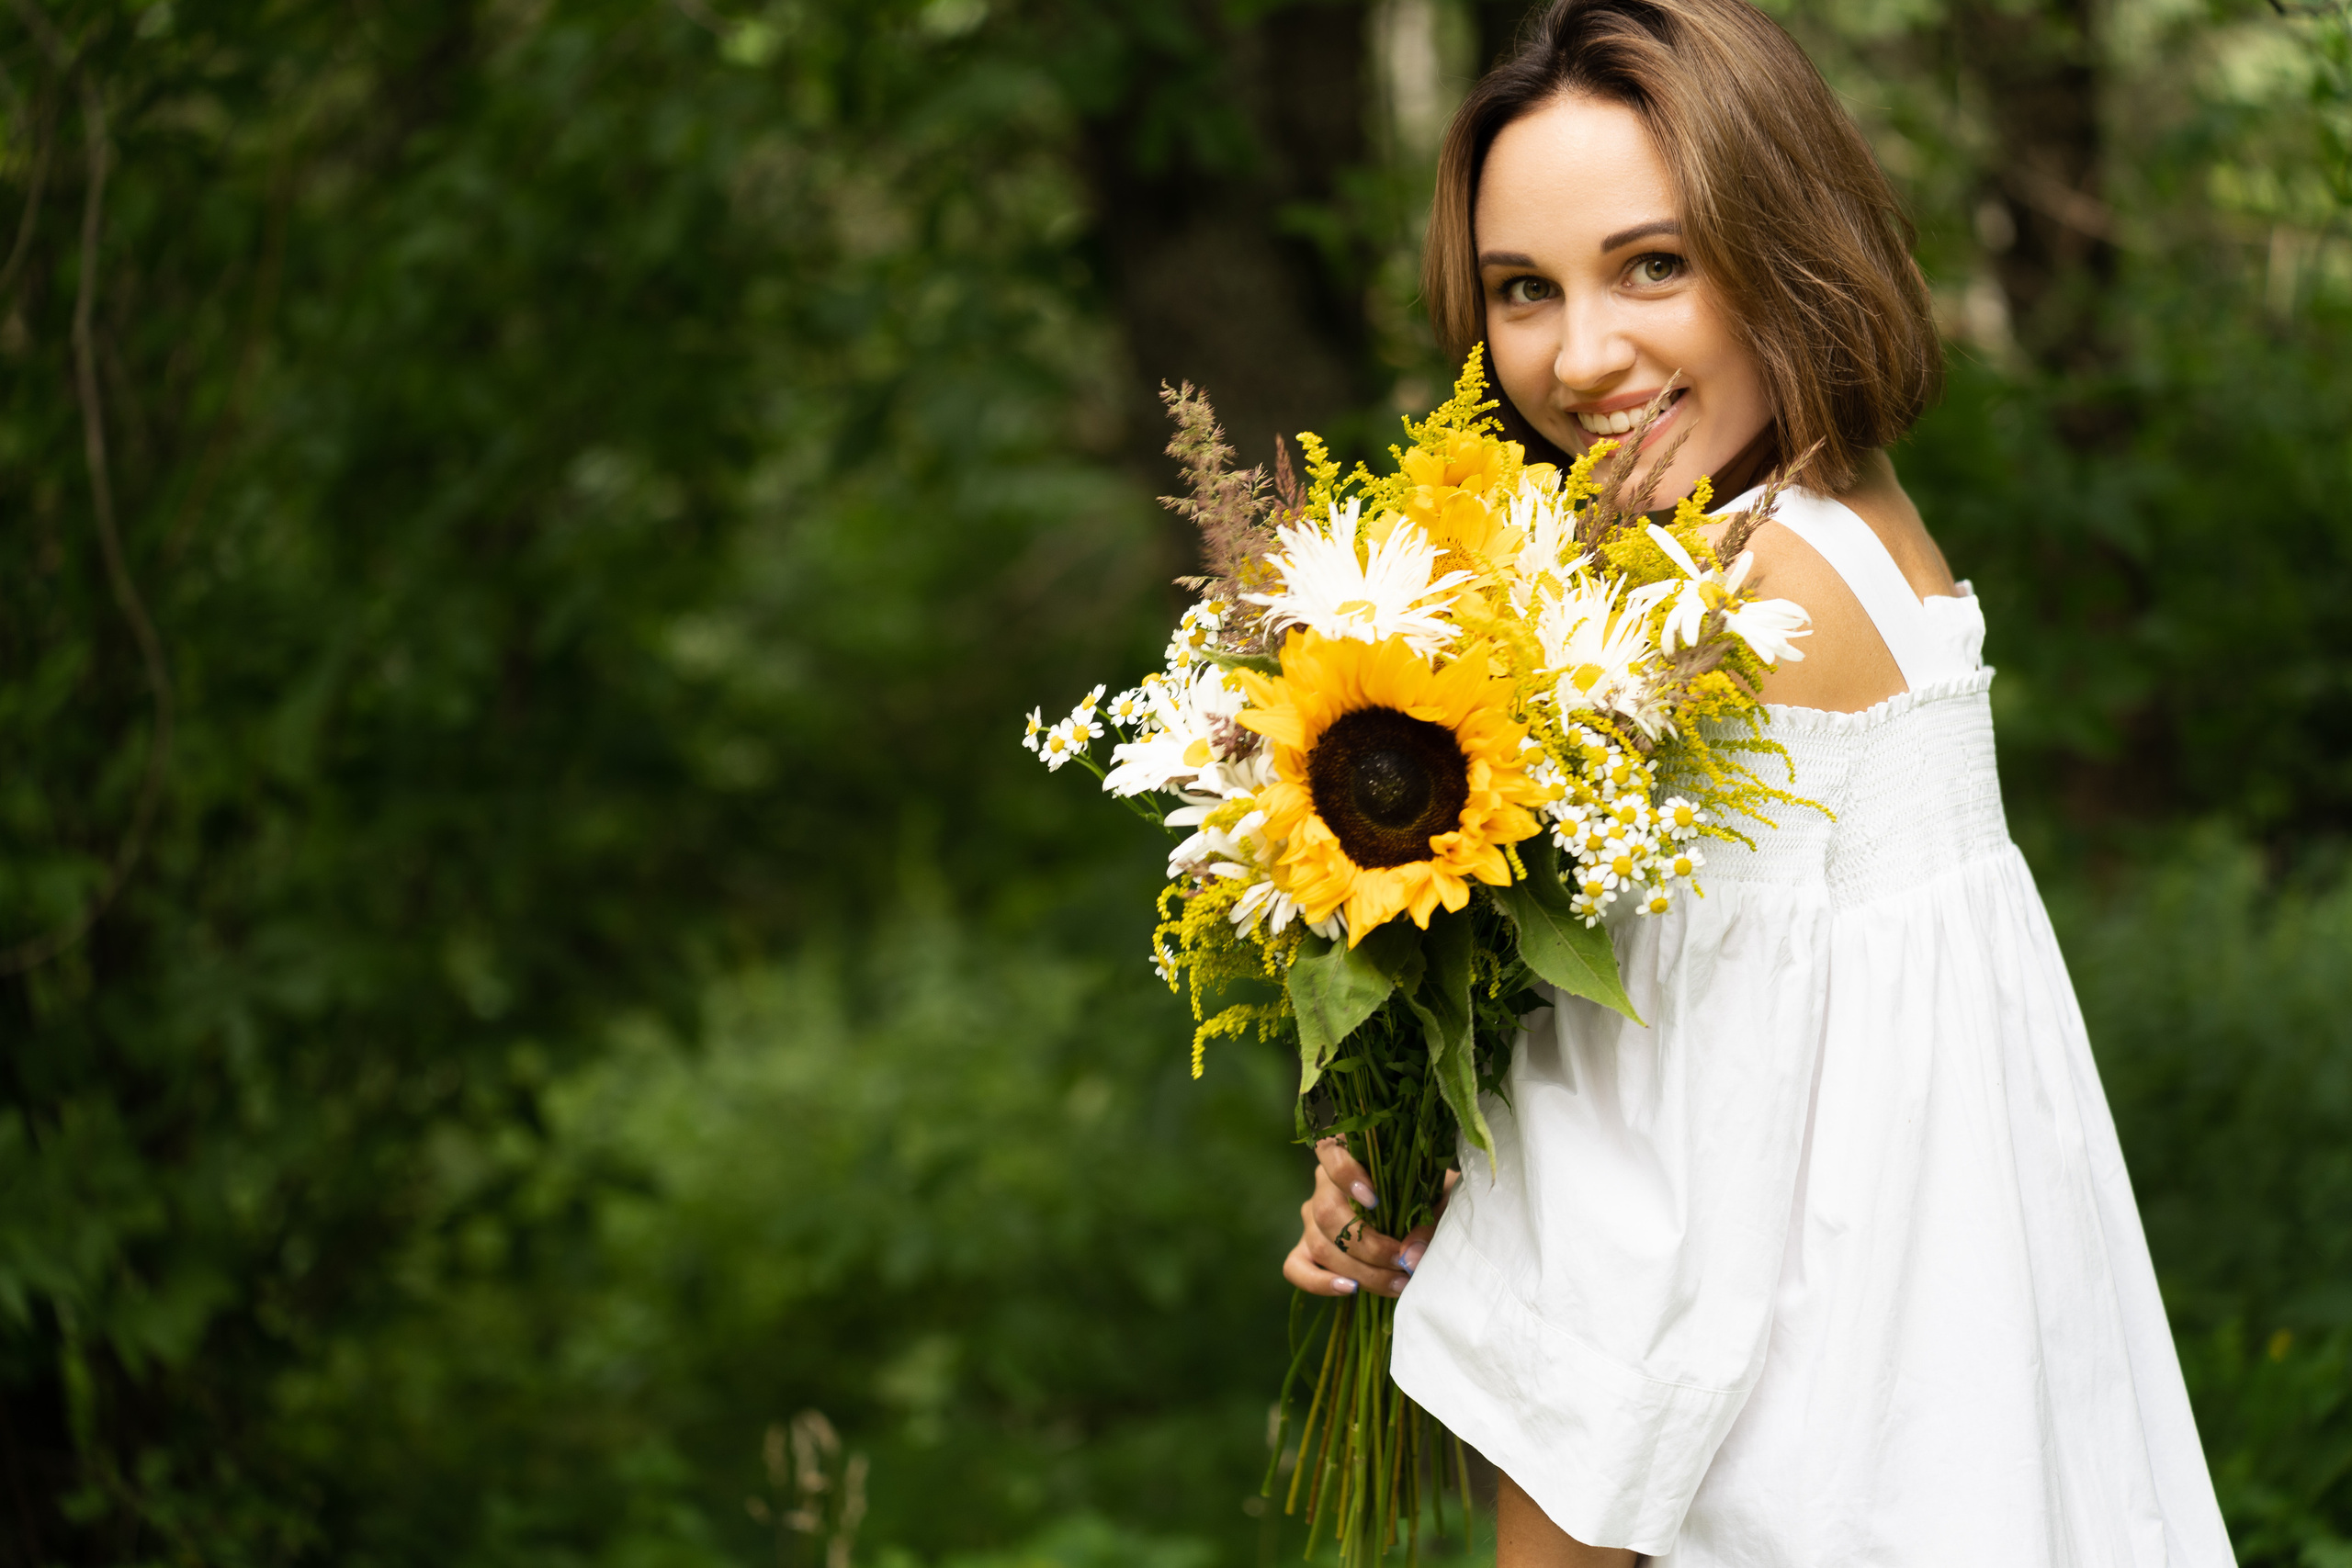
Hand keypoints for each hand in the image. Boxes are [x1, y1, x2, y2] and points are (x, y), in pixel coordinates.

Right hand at [1280, 1137, 1457, 1298]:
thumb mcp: (1437, 1200)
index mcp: (1350, 1156)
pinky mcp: (1307, 1248)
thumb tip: (1410, 1257)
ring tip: (1398, 1284)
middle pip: (1327, 1214)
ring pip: (1319, 1244)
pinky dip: (1319, 1282)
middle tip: (1403, 1264)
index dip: (1346, 1176)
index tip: (1375, 1201)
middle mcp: (1324, 1186)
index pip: (1330, 1153)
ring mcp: (1311, 1219)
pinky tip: (1350, 1288)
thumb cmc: (1429, 1196)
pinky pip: (1296, 1267)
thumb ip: (1427, 1222)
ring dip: (1360, 1271)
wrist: (1425, 1213)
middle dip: (1368, 1247)